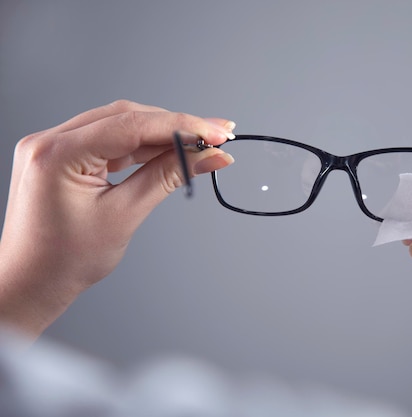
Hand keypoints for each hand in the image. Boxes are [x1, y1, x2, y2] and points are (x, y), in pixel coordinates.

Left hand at [0, 100, 234, 336]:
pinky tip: (170, 151)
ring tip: (201, 144)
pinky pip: (109, 140)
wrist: (31, 283)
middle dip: (175, 125)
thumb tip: (208, 157)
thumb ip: (167, 177)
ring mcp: (54, 146)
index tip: (217, 133)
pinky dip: (142, 146)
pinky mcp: (63, 155)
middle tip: (217, 136)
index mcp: (57, 154)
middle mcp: (50, 140)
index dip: (181, 126)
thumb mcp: (124, 215)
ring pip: (120, 125)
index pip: (132, 124)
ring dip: (162, 134)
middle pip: (126, 117)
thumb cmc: (66, 260)